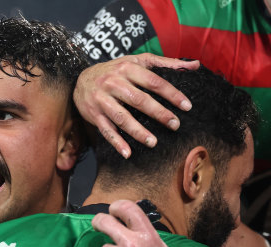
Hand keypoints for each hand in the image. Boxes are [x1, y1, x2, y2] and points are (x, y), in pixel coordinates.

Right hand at [74, 53, 198, 157]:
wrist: (81, 79)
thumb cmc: (115, 71)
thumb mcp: (138, 61)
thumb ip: (166, 63)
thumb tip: (196, 65)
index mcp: (128, 68)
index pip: (153, 82)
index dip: (171, 94)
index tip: (186, 106)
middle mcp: (113, 83)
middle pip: (139, 100)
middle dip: (158, 113)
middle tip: (175, 125)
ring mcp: (102, 100)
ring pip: (121, 117)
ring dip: (137, 131)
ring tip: (153, 142)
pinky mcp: (94, 114)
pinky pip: (106, 130)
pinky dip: (116, 142)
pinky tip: (127, 153)